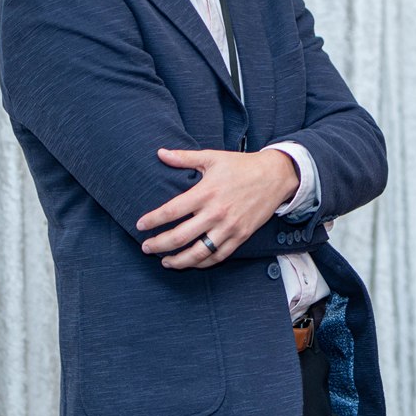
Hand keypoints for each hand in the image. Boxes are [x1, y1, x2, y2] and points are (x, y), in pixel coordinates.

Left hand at [139, 148, 299, 267]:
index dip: (153, 220)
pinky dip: (203, 263)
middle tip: (146, 247)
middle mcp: (216, 213)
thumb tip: (160, 153)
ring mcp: (229, 227)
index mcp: (205, 193)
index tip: (140, 225)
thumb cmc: (241, 165)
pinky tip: (191, 262)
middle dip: (159, 245)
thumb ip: (184, 158)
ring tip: (165, 261)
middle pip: (180, 236)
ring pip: (198, 252)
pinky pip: (218, 256)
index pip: (171, 211)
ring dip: (178, 260)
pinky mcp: (241, 236)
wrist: (275, 176)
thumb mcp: (212, 157)